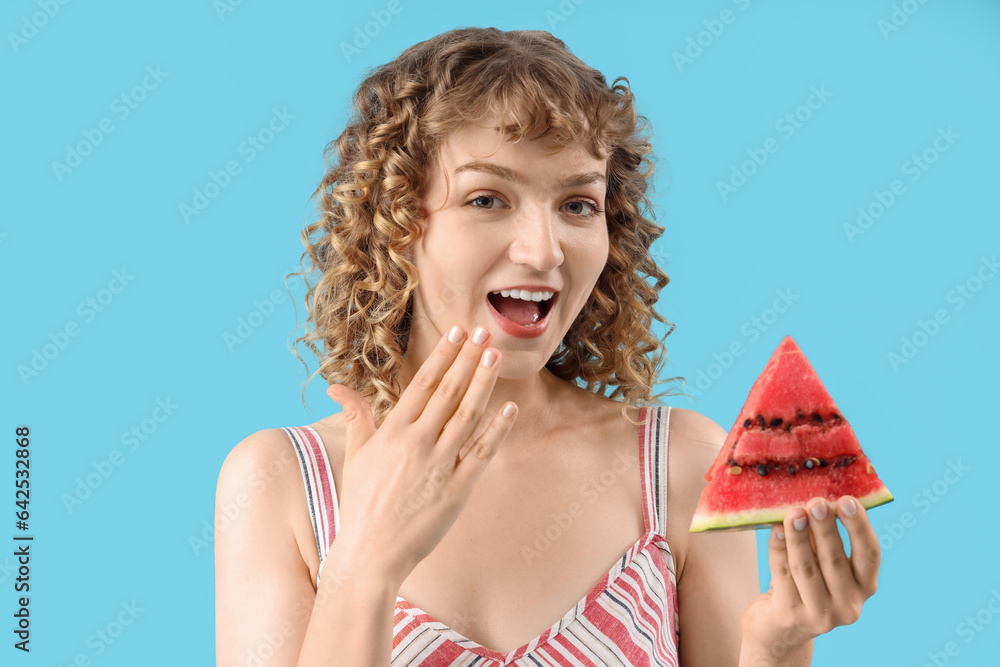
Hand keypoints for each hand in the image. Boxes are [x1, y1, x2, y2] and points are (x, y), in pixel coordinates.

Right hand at [325, 325, 516, 583]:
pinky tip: (510, 408)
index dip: (443, 354)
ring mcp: (438, 466)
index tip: (458, 330)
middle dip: (468, 359)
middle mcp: (417, 443)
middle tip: (484, 332)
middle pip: (449, 391)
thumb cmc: (361, 502)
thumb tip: (337, 386)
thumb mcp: (356, 454)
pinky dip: (497, 429)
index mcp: (393, 431)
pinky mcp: (457, 490)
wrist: (370, 554)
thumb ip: (356, 416)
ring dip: (484, 383)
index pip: (423, 383)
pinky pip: (481, 453)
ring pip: (467, 415)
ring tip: (495, 356)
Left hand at [740, 495, 880, 653]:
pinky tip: (775, 528)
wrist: (779, 626)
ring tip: (793, 511)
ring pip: (806, 568)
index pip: (869, 555)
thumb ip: (823, 536)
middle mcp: (849, 605)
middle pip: (835, 560)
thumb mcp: (822, 562)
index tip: (847, 500)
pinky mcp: (791, 616)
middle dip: (824, 528)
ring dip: (798, 536)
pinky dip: (778, 548)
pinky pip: (782, 574)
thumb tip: (815, 496)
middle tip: (816, 502)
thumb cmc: (804, 582)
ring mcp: (820, 615)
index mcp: (865, 586)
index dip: (859, 527)